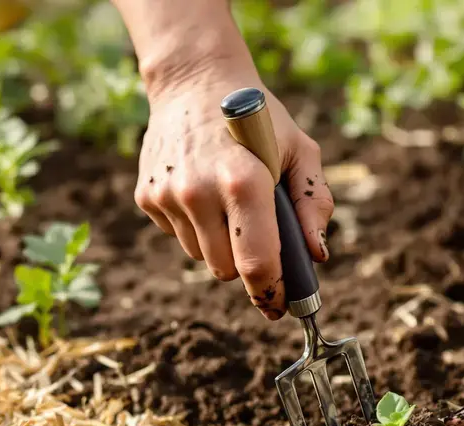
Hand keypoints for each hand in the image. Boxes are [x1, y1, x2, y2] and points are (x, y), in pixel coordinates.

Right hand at [134, 67, 333, 319]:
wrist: (196, 80)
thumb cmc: (260, 118)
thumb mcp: (300, 150)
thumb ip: (314, 204)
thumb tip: (317, 255)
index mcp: (244, 182)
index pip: (255, 264)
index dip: (270, 293)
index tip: (279, 306)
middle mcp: (199, 192)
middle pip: (226, 270)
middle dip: (247, 265)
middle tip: (260, 241)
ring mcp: (168, 195)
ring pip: (201, 257)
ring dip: (220, 245)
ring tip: (230, 204)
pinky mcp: (146, 196)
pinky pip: (179, 236)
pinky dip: (196, 226)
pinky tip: (203, 191)